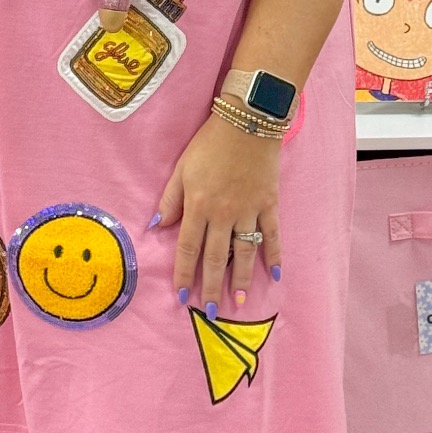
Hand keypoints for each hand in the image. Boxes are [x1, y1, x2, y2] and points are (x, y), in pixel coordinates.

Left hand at [155, 114, 281, 312]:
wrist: (247, 121)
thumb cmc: (209, 143)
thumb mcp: (182, 168)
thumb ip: (170, 199)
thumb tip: (157, 227)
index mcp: (199, 205)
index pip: (189, 248)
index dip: (184, 274)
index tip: (182, 296)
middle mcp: (223, 213)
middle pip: (215, 257)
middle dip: (211, 286)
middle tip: (210, 311)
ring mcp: (249, 211)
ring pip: (243, 253)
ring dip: (240, 280)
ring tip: (238, 302)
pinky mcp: (269, 204)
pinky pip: (272, 236)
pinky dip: (273, 255)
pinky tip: (274, 275)